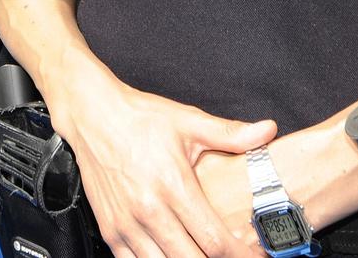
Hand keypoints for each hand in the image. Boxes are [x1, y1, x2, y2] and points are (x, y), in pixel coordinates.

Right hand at [52, 71, 274, 257]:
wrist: (92, 113)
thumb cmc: (139, 117)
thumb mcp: (188, 121)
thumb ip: (230, 133)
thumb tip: (266, 131)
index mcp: (174, 185)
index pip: (214, 239)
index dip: (240, 254)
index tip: (254, 255)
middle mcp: (149, 209)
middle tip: (231, 257)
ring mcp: (127, 224)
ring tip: (202, 256)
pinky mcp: (110, 229)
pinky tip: (168, 257)